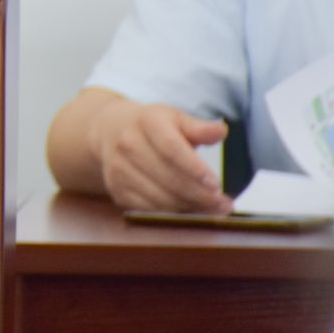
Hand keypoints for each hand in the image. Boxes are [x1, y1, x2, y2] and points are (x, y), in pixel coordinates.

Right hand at [88, 99, 231, 211]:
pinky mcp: (116, 189)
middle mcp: (128, 144)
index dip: (194, 168)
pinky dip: (172, 213)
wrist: (109, 131)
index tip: (216, 184)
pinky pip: (148, 209)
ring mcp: (119, 169)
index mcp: (147, 121)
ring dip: (189, 208)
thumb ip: (199, 127)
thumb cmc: (152, 127)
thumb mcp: (175, 118)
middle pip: (168, 177)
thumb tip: (221, 131)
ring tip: (212, 210)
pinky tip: (190, 211)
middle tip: (224, 204)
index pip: (172, 148)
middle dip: (200, 195)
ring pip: (160, 197)